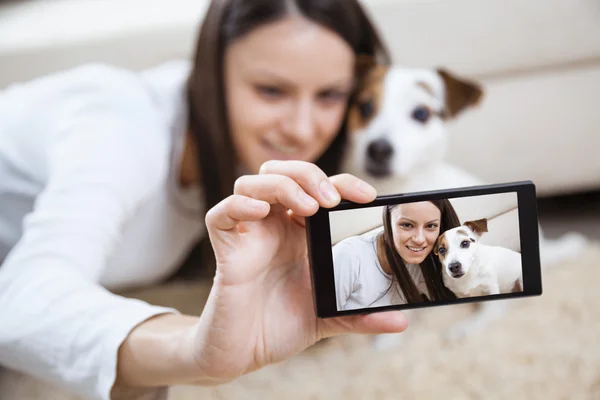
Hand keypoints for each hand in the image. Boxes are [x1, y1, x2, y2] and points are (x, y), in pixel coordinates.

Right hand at [189, 160, 407, 382]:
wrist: (243, 354)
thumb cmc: (279, 327)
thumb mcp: (327, 317)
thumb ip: (359, 315)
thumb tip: (399, 322)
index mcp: (300, 234)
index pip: (318, 189)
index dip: (342, 183)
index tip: (366, 196)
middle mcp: (274, 227)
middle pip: (282, 172)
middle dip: (308, 174)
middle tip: (330, 199)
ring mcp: (249, 235)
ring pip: (251, 183)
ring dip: (281, 185)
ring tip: (307, 207)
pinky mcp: (227, 250)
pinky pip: (221, 214)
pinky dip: (239, 205)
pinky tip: (260, 212)